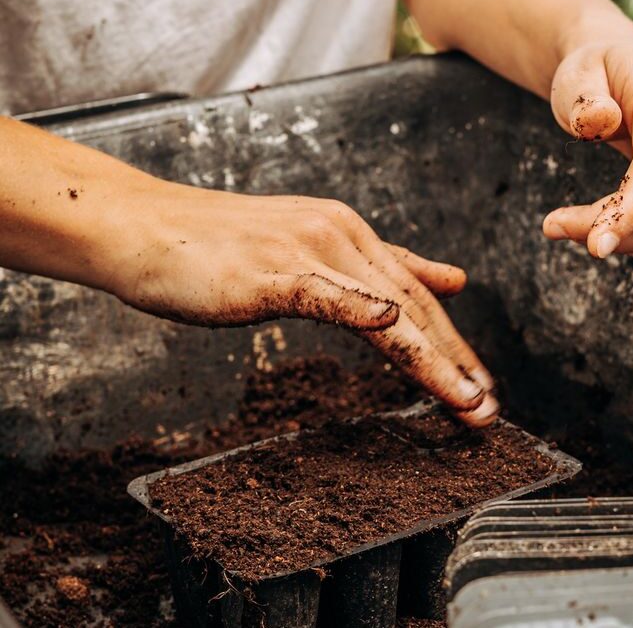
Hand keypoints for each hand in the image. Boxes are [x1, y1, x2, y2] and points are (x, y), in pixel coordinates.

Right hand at [107, 184, 497, 425]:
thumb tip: (445, 277)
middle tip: (488, 408)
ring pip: (384, 309)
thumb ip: (374, 266)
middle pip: (413, 305)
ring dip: (431, 359)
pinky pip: (323, 294)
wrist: (142, 225)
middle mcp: (338, 234)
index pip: (415, 294)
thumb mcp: (305, 248)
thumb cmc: (217, 246)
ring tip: (467, 402)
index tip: (479, 383)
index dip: (452, 342)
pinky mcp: (268, 270)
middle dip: (456, 361)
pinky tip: (393, 330)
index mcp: (348, 233)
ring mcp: (305, 250)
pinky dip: (361, 311)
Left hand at [542, 37, 632, 267]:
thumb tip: (597, 122)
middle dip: (613, 230)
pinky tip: (625, 239)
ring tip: (584, 233)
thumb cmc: (590, 76)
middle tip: (555, 226)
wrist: (617, 68)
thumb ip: (582, 99)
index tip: (595, 247)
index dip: (631, 210)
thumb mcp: (573, 78)